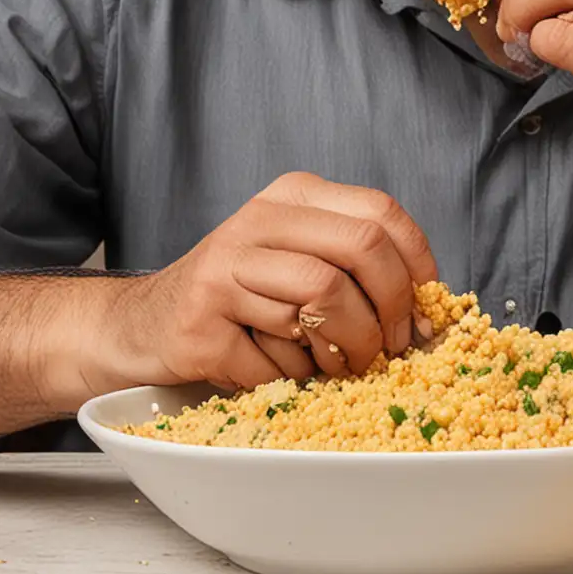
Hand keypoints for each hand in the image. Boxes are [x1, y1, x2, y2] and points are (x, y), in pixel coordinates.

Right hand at [81, 173, 438, 394]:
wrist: (144, 324)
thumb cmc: (239, 299)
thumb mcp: (298, 260)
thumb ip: (357, 270)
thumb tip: (428, 316)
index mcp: (293, 196)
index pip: (381, 213)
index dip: (416, 266)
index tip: (422, 311)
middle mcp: (259, 220)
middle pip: (361, 250)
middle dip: (390, 311)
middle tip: (389, 350)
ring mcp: (225, 265)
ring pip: (324, 302)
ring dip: (345, 351)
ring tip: (337, 367)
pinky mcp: (202, 318)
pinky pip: (277, 356)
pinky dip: (291, 378)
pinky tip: (277, 372)